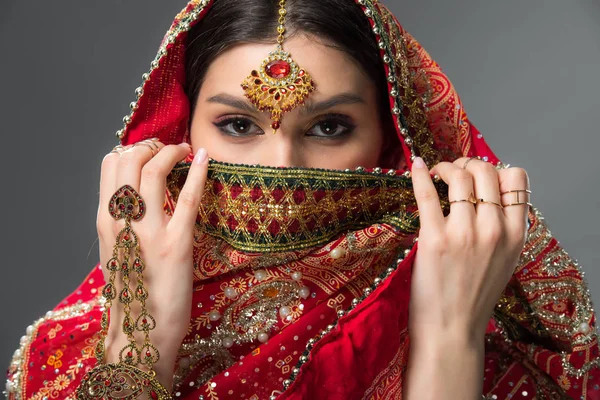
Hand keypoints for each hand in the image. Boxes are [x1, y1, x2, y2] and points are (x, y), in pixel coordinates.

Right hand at [96, 140, 208, 388]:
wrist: (142, 333)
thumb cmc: (133, 293)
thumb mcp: (117, 251)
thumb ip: (123, 221)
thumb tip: (138, 195)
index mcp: (105, 221)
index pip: (110, 165)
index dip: (132, 149)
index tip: (151, 150)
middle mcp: (120, 221)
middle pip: (128, 160)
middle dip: (151, 144)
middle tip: (170, 148)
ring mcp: (148, 232)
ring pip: (153, 172)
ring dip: (171, 152)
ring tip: (185, 151)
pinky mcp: (176, 244)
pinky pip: (186, 199)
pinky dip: (197, 173)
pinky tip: (203, 159)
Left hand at [405, 156, 528, 398]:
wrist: (452, 330)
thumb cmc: (474, 297)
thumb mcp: (504, 261)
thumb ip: (501, 229)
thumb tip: (485, 196)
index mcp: (515, 234)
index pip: (516, 179)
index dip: (496, 169)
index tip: (479, 175)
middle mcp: (493, 229)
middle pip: (485, 171)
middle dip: (468, 163)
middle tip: (453, 171)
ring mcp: (464, 233)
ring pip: (459, 176)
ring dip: (446, 167)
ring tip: (436, 173)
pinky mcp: (434, 239)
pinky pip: (427, 194)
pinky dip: (420, 174)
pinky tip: (416, 166)